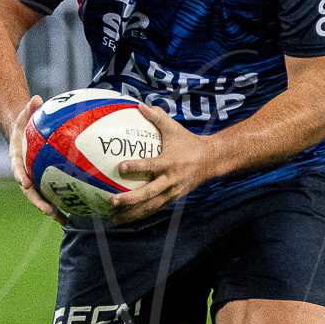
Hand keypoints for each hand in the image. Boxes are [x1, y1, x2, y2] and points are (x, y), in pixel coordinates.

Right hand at [7, 94, 61, 222]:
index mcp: (17, 158)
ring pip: (41, 198)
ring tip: (63, 220)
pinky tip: (76, 214)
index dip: (21, 176)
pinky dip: (63, 204)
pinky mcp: (44, 182)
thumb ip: (29, 109)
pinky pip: (54, 194)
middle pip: (29, 191)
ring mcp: (34, 179)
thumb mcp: (24, 115)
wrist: (21, 135)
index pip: (17, 168)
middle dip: (38, 202)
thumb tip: (35, 98)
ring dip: (51, 210)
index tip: (25, 182)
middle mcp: (24, 173)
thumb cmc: (24, 123)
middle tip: (48, 210)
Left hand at [110, 103, 214, 223]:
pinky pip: (155, 208)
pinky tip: (126, 218)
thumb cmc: (188, 142)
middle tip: (113, 200)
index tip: (120, 166)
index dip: (136, 167)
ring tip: (115, 218)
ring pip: (151, 206)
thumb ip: (157, 117)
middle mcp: (171, 180)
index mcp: (170, 162)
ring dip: (133, 213)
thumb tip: (139, 105)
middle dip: (131, 199)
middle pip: (150, 193)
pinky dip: (141, 214)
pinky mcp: (173, 198)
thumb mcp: (174, 128)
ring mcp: (173, 192)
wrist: (211, 161)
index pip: (151, 165)